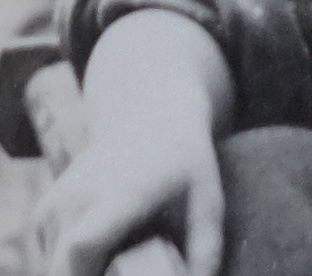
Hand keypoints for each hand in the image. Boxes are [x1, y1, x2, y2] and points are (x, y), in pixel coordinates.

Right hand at [36, 107, 223, 275]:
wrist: (149, 114)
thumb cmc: (184, 162)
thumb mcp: (207, 199)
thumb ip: (204, 250)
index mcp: (119, 194)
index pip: (84, 244)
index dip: (86, 275)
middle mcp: (77, 199)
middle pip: (62, 272)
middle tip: (125, 268)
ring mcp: (54, 206)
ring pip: (57, 272)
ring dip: (83, 274)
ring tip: (120, 255)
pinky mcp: (42, 216)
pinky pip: (51, 262)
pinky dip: (70, 267)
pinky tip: (101, 251)